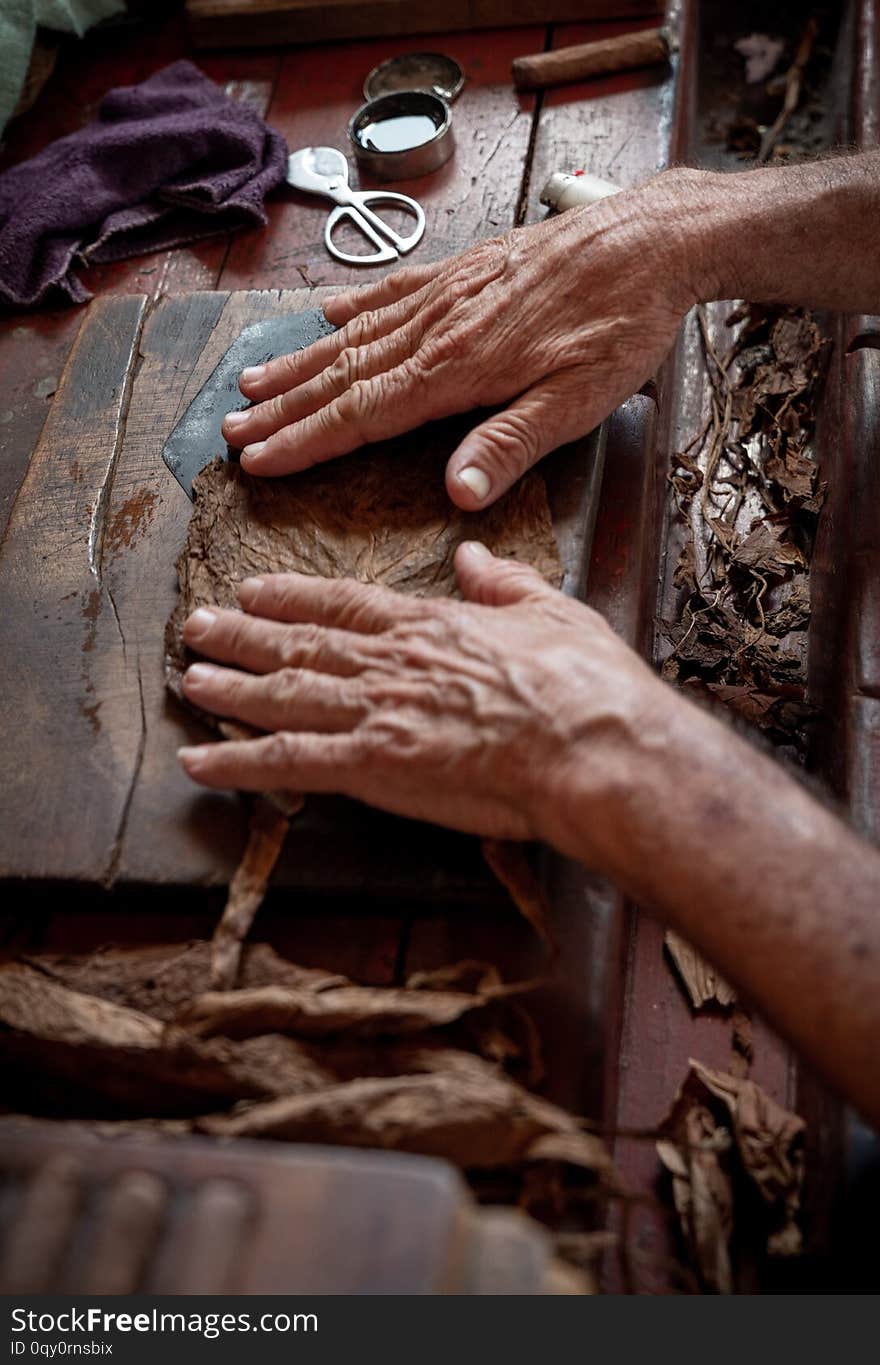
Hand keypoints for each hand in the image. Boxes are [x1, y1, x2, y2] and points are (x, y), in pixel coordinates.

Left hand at [177, 544, 680, 861]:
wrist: (593, 746)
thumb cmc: (585, 685)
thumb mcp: (550, 610)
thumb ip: (502, 581)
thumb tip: (473, 554)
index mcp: (431, 626)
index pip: (346, 604)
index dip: (294, 597)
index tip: (256, 590)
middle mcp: (391, 661)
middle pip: (301, 644)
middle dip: (244, 634)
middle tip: (199, 625)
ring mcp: (378, 712)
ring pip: (285, 694)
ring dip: (233, 686)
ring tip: (191, 678)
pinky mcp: (375, 766)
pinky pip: (290, 763)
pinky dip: (239, 762)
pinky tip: (200, 761)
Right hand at [221, 171, 701, 509]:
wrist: (649, 240)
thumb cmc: (619, 326)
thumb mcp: (577, 402)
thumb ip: (511, 445)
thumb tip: (455, 494)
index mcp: (457, 369)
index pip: (362, 414)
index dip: (304, 441)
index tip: (258, 461)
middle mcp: (437, 328)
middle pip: (342, 375)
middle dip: (282, 408)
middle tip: (232, 431)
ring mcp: (445, 293)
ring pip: (354, 334)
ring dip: (300, 362)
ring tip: (253, 381)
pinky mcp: (464, 270)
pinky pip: (391, 289)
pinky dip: (352, 305)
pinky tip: (326, 313)